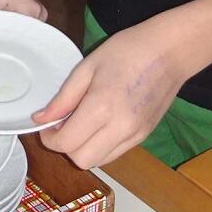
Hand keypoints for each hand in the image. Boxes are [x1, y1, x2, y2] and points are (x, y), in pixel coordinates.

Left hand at [34, 17, 187, 168]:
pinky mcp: (145, 136)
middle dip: (66, 147)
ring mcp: (135, 135)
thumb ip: (63, 98)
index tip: (46, 125)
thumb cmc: (127, 50)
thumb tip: (41, 119)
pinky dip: (101, 146)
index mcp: (101, 107)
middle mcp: (120, 128)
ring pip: (99, 161)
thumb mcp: (87, 67)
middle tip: (62, 125)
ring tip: (82, 123)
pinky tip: (100, 124)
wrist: (170, 51)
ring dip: (84, 149)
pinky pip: (115, 153)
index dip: (49, 138)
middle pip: (82, 160)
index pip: (66, 143)